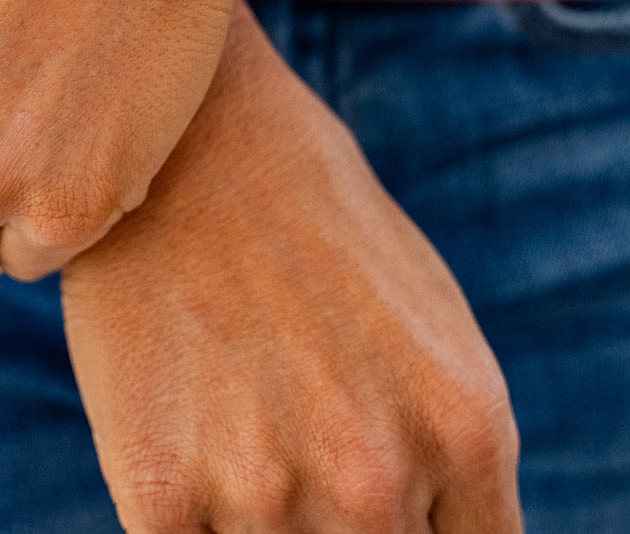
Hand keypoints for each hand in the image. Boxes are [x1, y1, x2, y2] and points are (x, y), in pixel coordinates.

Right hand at [62, 3, 521, 532]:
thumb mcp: (428, 326)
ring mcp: (270, 493)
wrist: (187, 134)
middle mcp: (379, 478)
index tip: (381, 510)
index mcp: (467, 428)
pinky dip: (187, 519)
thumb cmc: (310, 218)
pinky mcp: (162, 497)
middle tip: (293, 431)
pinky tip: (180, 434)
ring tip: (234, 419)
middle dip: (339, 526)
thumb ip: (447, 448)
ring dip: (257, 521)